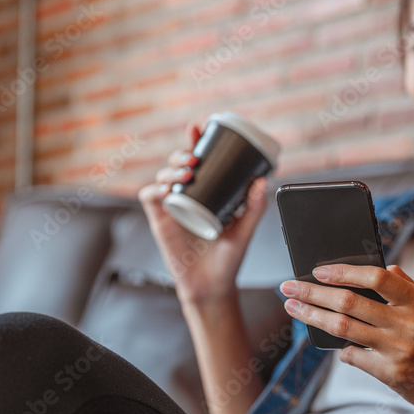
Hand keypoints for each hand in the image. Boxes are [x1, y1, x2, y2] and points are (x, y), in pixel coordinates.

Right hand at [139, 122, 268, 303]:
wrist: (212, 286)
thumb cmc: (228, 259)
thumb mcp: (245, 231)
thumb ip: (254, 208)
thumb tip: (264, 181)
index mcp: (208, 193)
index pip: (200, 161)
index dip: (197, 141)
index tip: (200, 127)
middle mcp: (188, 196)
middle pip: (178, 164)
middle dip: (182, 152)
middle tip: (194, 158)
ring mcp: (172, 207)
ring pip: (163, 176)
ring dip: (170, 168)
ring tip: (186, 172)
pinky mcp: (160, 221)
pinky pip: (150, 197)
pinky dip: (154, 188)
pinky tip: (166, 189)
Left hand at [279, 264, 413, 413]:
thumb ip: (404, 286)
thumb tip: (379, 266)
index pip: (377, 278)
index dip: (344, 272)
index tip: (319, 270)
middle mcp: (407, 324)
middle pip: (349, 303)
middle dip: (313, 293)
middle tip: (289, 287)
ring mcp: (397, 350)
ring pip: (343, 328)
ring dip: (312, 316)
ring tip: (293, 308)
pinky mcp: (389, 373)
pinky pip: (352, 356)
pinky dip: (339, 348)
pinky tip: (330, 341)